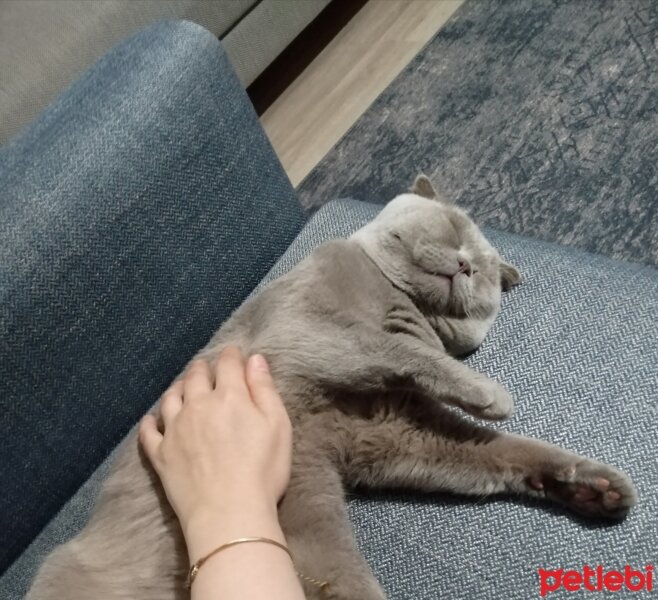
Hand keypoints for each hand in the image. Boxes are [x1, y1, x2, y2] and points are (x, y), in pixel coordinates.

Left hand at [139, 347, 292, 536]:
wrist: (230, 513)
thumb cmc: (262, 470)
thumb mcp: (278, 425)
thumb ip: (264, 389)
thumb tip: (254, 359)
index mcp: (230, 396)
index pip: (228, 364)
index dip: (231, 355)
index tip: (234, 353)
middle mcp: (198, 405)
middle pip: (196, 376)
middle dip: (203, 368)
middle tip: (207, 367)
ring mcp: (175, 429)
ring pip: (170, 397)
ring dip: (178, 388)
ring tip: (182, 387)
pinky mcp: (161, 454)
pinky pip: (148, 431)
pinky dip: (149, 422)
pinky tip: (151, 420)